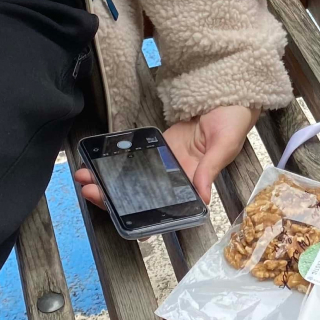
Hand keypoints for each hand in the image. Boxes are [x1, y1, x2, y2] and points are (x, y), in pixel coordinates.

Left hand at [76, 106, 257, 207]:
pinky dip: (117, 162)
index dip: (148, 220)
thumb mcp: (224, 145)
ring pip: (135, 178)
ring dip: (110, 180)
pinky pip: (136, 158)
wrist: (228, 95)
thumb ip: (210, 169)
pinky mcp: (159, 146)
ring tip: (86, 177)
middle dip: (115, 197)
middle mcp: (178, 177)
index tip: (126, 224)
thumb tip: (203, 197)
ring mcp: (166, 162)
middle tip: (91, 191)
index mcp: (196, 182)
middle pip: (143, 195)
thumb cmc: (234, 121)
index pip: (170, 208)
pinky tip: (98, 161)